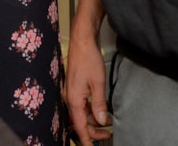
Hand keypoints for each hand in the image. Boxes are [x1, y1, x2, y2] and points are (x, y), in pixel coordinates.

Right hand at [64, 31, 111, 145]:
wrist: (82, 41)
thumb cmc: (88, 59)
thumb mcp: (98, 83)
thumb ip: (99, 104)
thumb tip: (102, 120)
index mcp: (74, 99)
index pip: (80, 126)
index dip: (87, 139)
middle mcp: (69, 98)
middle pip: (80, 121)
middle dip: (93, 130)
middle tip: (108, 134)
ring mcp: (70, 92)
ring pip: (81, 113)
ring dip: (93, 119)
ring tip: (107, 121)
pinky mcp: (73, 87)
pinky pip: (81, 104)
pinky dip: (90, 109)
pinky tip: (99, 108)